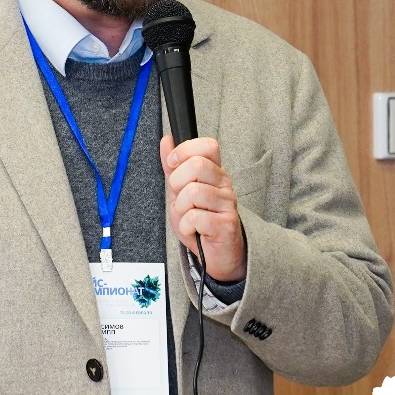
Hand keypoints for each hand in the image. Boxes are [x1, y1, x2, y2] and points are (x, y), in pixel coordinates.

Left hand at [160, 135, 246, 282]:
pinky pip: (195, 217)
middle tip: (179, 197)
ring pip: (193, 192)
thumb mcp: (180, 191)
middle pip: (197, 165)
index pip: (208, 145)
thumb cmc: (200, 222)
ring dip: (180, 209)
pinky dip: (185, 226)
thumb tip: (167, 140)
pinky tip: (192, 230)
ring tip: (186, 217)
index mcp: (214, 172)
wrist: (218, 254)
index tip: (173, 164)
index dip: (185, 150)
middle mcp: (224, 184)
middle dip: (177, 182)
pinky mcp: (226, 224)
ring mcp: (227, 204)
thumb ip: (173, 167)